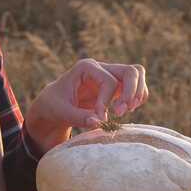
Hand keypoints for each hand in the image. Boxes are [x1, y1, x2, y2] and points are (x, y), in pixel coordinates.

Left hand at [25, 58, 148, 152]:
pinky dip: (137, 98)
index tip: (98, 118)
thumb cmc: (54, 106)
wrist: (53, 106)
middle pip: (131, 71)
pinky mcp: (114, 87)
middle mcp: (100, 68)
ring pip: (136, 75)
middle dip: (131, 92)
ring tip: (126, 111)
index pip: (108, 80)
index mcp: (85, 67)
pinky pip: (136, 86)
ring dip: (137, 94)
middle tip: (122, 112)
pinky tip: (127, 110)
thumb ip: (79, 117)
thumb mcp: (61, 112)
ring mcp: (109, 75)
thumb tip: (99, 122)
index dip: (106, 101)